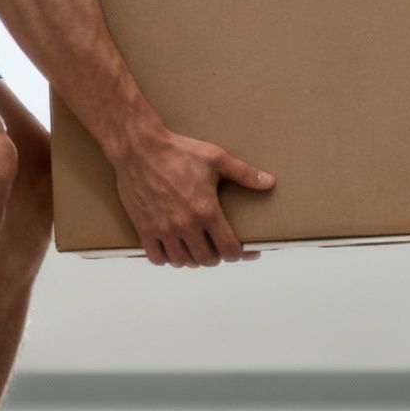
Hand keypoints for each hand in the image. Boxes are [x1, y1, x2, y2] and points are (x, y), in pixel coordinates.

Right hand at [111, 129, 275, 266]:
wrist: (140, 148)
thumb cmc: (179, 151)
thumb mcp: (216, 158)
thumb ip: (244, 173)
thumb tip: (270, 182)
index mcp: (206, 211)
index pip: (228, 248)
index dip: (238, 255)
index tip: (241, 252)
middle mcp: (185, 225)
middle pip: (206, 259)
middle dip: (216, 257)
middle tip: (217, 248)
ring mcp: (163, 229)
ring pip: (182, 262)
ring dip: (192, 259)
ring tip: (195, 249)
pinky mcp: (144, 228)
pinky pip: (156, 257)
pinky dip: (166, 259)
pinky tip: (171, 249)